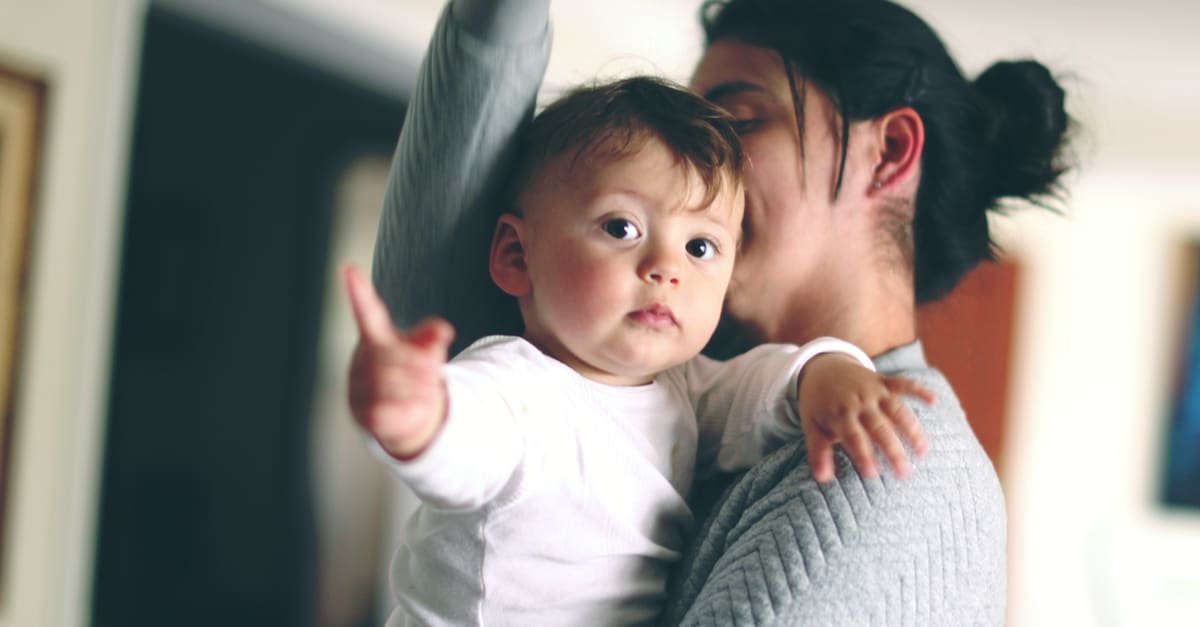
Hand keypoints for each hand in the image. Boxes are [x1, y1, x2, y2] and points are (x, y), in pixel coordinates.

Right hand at [344, 264, 454, 459]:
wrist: (405, 412)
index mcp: (376, 336)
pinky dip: (407, 408)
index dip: (358, 291)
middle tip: (435, 368)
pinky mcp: (361, 411)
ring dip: (415, 386)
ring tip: (429, 386)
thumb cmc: (414, 371)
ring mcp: (358, 385)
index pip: (366, 311)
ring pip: (385, 383)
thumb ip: (434, 336)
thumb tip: (444, 330)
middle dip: (416, 363)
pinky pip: (383, 410)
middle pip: (386, 355)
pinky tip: (418, 404)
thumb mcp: (428, 349)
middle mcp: (362, 358)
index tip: (348, 268)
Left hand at [797, 353, 934, 482]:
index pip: (853, 437)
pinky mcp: (884, 381)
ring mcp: (873, 390)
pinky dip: (919, 390)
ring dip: (911, 428)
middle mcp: (859, 402)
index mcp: (840, 414)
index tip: (873, 474)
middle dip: (892, 450)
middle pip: (879, 428)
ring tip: (923, 450)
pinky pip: (903, 383)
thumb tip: (823, 479)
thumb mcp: (811, 426)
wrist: (822, 366)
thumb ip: (817, 453)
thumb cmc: (818, 404)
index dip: (863, 455)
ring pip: (896, 409)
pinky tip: (934, 401)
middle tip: (904, 473)